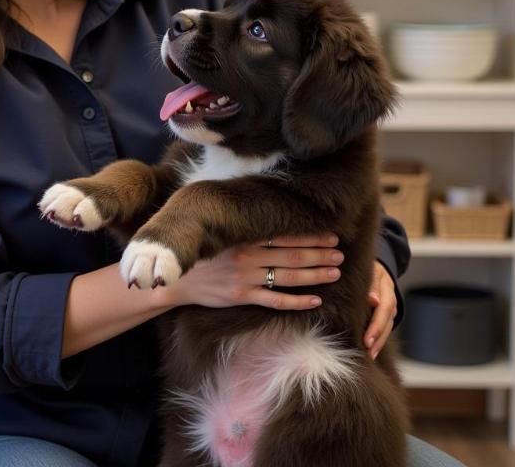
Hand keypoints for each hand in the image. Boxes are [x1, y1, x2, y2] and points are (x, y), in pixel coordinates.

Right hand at [161, 233, 341, 310]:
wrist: (174, 278)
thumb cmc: (199, 252)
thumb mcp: (217, 232)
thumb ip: (239, 225)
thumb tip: (263, 212)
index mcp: (243, 238)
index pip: (284, 235)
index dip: (309, 236)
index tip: (330, 235)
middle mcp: (247, 256)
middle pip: (291, 255)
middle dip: (319, 254)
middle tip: (340, 253)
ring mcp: (245, 278)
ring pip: (288, 277)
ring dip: (315, 275)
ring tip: (335, 272)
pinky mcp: (241, 297)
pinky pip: (275, 301)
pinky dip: (297, 302)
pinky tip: (315, 301)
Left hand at [364, 261, 396, 359]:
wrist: (375, 262)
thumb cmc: (366, 265)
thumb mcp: (369, 268)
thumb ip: (371, 284)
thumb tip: (373, 300)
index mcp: (385, 284)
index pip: (384, 308)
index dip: (376, 325)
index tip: (367, 339)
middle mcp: (390, 296)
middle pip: (387, 319)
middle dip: (378, 337)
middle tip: (368, 350)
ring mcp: (390, 304)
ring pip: (389, 324)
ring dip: (380, 341)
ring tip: (370, 355)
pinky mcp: (387, 310)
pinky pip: (386, 325)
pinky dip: (380, 337)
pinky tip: (372, 348)